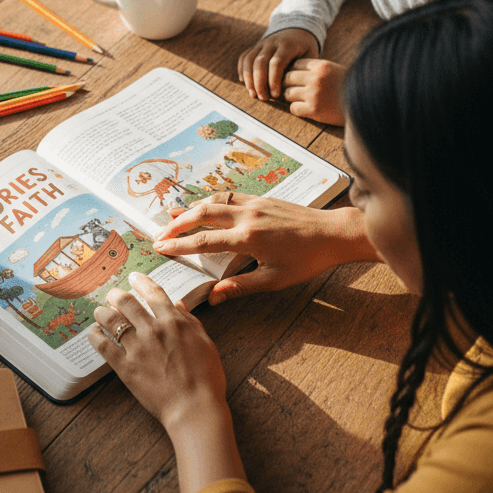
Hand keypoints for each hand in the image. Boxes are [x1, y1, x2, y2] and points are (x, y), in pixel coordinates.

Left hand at [89, 273, 228, 434]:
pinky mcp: (125, 367)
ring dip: (103, 312)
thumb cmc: (206, 378)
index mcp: (174, 322)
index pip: (153, 293)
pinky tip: (93, 333)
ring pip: (112, 320)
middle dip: (117, 295)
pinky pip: (104, 346)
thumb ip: (190, 321)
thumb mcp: (205, 343)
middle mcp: (153, 330)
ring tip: (99, 311)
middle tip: (112, 294)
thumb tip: (178, 304)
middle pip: (127, 302)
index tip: (134, 277)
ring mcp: (137, 347)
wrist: (194, 408)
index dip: (141, 281)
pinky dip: (95, 336)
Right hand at [154, 192, 376, 301]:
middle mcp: (246, 216)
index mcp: (247, 238)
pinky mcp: (261, 199)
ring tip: (173, 217)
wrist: (333, 233)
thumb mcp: (274, 280)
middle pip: (201, 215)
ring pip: (213, 201)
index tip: (159, 247)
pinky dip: (211, 200)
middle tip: (159, 234)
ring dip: (190, 209)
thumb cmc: (307, 259)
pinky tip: (204, 205)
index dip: (178, 245)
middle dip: (176, 225)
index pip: (203, 241)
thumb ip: (241, 286)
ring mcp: (254, 204)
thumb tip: (214, 297)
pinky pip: (229, 196)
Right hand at [237, 28, 319, 101]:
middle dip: (259, 83)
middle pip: (260, 62)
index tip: (275, 95)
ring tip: (253, 94)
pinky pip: (244, 57)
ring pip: (249, 60)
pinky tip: (244, 82)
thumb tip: (294, 91)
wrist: (298, 31)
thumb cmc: (306, 49)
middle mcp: (272, 42)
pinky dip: (242, 70)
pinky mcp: (255, 47)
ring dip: (249, 79)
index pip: (276, 63)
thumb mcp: (311, 57)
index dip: (274, 81)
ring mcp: (261, 44)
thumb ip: (303, 71)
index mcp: (288, 45)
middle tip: (263, 98)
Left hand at [282, 58, 346, 124]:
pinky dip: (297, 109)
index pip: (295, 64)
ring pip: (288, 93)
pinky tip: (306, 109)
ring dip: (292, 98)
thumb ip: (317, 69)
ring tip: (302, 100)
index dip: (294, 71)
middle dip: (289, 84)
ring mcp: (313, 94)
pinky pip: (293, 108)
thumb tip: (293, 70)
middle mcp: (316, 78)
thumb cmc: (349, 87)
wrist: (366, 104)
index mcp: (322, 66)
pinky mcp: (313, 110)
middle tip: (295, 90)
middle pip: (287, 78)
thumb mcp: (334, 70)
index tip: (297, 78)